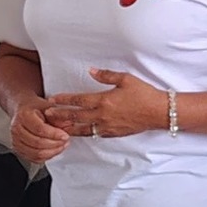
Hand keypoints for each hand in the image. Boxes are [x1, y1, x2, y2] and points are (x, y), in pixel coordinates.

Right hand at [9, 95, 74, 163]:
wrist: (23, 110)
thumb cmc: (35, 108)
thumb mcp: (48, 106)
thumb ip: (58, 116)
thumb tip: (69, 125)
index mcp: (24, 115)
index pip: (39, 129)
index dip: (54, 134)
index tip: (65, 135)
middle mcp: (17, 129)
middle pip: (38, 143)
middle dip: (55, 144)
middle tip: (65, 141)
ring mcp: (16, 140)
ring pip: (36, 153)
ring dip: (52, 151)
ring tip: (61, 145)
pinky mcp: (19, 150)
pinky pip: (34, 159)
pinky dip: (47, 157)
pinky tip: (54, 150)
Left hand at [42, 69, 165, 139]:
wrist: (158, 112)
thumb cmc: (144, 94)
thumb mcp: (126, 79)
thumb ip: (106, 75)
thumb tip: (92, 71)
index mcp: (104, 100)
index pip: (78, 100)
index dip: (64, 100)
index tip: (52, 100)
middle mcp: (103, 115)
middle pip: (76, 116)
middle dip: (60, 115)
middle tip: (47, 115)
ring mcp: (108, 127)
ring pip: (82, 129)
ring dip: (68, 128)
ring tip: (56, 128)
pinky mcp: (114, 134)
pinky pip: (94, 134)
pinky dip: (83, 134)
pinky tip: (78, 133)